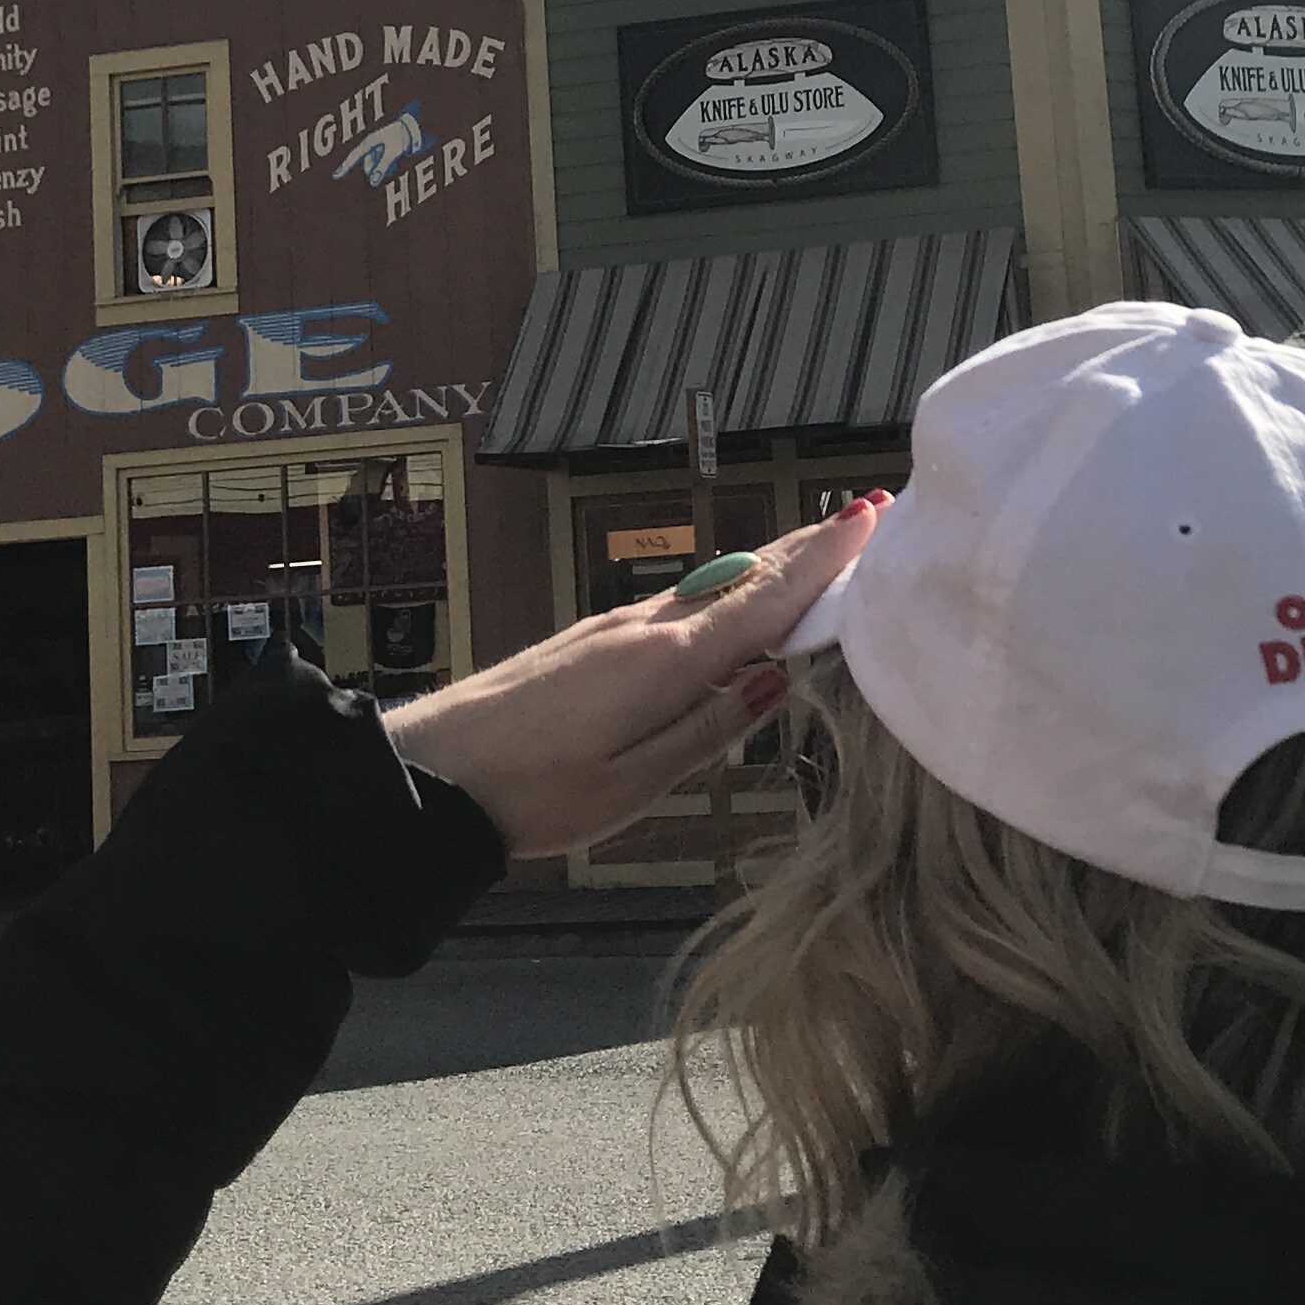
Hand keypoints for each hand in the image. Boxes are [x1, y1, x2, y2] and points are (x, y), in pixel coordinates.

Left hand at [387, 496, 883, 857]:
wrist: (433, 774)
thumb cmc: (533, 792)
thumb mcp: (636, 782)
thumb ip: (709, 728)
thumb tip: (774, 679)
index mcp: (665, 661)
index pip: (765, 600)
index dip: (823, 560)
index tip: (871, 515)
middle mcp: (644, 628)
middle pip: (742, 577)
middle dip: (807, 546)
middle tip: (866, 513)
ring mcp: (612, 627)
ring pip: (710, 587)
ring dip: (770, 565)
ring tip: (821, 549)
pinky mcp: (590, 640)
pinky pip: (679, 605)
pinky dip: (726, 591)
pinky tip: (736, 602)